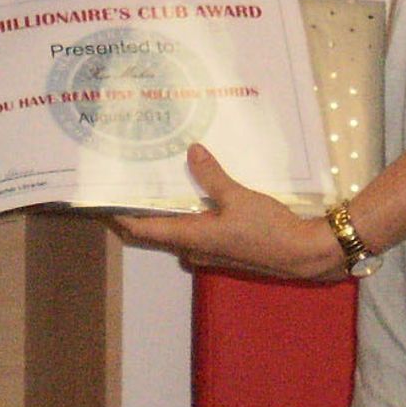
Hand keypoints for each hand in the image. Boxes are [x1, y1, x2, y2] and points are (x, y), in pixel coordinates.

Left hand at [110, 144, 344, 280]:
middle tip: (130, 184)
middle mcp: (195, 248)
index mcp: (192, 236)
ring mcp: (211, 251)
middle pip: (157, 232)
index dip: (121, 216)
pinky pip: (196, 231)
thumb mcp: (238, 197)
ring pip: (177, 231)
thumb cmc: (267, 229)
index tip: (102, 201)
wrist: (303, 254)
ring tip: (159, 185)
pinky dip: (188, 215)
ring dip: (166, 213)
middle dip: (141, 210)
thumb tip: (191, 152)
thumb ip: (212, 176)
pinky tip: (195, 197)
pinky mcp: (225, 248)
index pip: (144, 229)